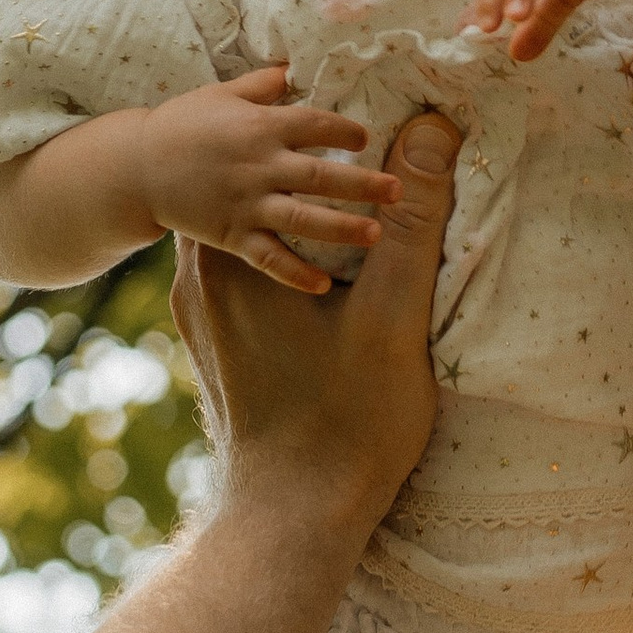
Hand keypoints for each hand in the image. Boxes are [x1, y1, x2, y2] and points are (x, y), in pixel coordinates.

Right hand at [136, 66, 403, 295]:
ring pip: (301, 218)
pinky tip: (323, 285)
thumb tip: (296, 65)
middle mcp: (257, 165)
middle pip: (319, 175)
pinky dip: (294, 272)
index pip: (313, 125)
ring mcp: (245, 203)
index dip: (343, 131)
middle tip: (398, 191)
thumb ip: (262, 83)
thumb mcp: (221, 94)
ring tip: (376, 234)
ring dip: (341, 227)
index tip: (367, 138)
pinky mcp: (231, 235)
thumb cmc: (182, 125)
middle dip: (362, 183)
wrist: (135, 168)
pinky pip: (268, 258)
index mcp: (258, 126)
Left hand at [171, 114, 459, 525]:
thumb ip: (413, 218)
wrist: (292, 519)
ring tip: (350, 206)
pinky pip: (246, 280)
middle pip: (252, 194)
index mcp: (232, 256)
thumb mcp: (393, 310)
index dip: (311, 128)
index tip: (362, 114)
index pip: (262, 157)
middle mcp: (201, 278)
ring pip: (249, 238)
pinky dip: (283, 260)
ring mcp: (203, 317)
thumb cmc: (345, 420)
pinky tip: (326, 273)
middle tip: (361, 149)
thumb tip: (432, 128)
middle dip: (303, 170)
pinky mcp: (216, 349)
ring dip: (293, 217)